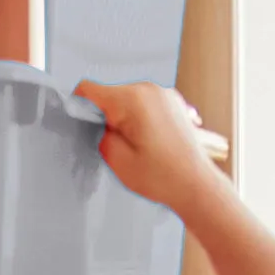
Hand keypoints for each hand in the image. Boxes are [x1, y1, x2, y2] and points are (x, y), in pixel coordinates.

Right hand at [81, 80, 216, 210]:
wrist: (196, 185)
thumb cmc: (163, 176)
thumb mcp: (117, 160)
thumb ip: (100, 135)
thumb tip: (97, 125)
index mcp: (132, 100)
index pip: (90, 89)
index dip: (78, 105)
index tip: (78, 123)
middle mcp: (149, 89)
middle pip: (110, 95)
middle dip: (105, 117)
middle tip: (114, 146)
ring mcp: (164, 93)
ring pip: (127, 100)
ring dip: (124, 119)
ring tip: (136, 147)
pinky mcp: (173, 102)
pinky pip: (145, 105)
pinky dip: (139, 119)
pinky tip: (148, 142)